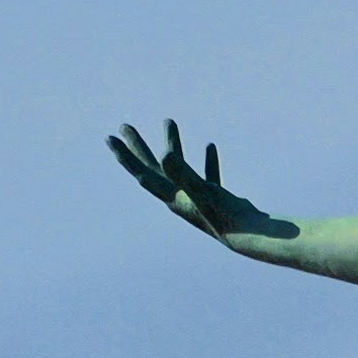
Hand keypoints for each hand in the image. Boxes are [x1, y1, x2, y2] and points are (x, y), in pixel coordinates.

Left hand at [107, 116, 274, 247]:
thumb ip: (182, 173)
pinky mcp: (214, 198)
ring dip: (173, 145)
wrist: (248, 236)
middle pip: (151, 167)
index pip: (141, 172)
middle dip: (137, 146)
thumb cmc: (222, 214)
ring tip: (169, 122)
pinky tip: (210, 147)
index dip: (124, 156)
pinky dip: (207, 162)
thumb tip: (164, 154)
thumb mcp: (200, 190)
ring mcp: (195, 198)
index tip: (110, 138)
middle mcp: (177, 197)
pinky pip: (206, 176)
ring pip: (178, 167)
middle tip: (124, 126)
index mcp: (170, 195)